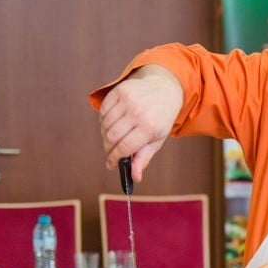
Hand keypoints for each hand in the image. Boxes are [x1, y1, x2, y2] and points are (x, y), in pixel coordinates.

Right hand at [99, 65, 183, 181]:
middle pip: (111, 137)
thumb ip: (144, 158)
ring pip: (105, 124)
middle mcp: (138, 112)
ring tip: (113, 137)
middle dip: (108, 148)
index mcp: (149, 127)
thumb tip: (135, 178)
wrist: (164, 90)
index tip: (110, 164)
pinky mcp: (120, 90)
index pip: (123, 148)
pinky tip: (112, 122)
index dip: (113, 158)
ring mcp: (128, 100)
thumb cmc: (160, 119)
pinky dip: (104, 120)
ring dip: (105, 134)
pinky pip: (103, 110)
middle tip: (110, 152)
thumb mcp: (157, 140)